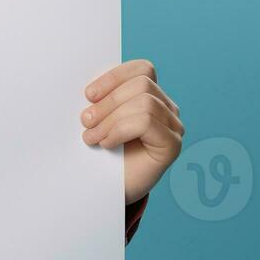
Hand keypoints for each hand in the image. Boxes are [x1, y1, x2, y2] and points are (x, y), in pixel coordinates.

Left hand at [79, 59, 183, 204]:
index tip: (88, 94)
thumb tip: (90, 87)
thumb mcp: (99, 119)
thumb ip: (103, 99)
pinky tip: (107, 143)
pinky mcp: (172, 145)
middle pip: (142, 85)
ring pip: (144, 103)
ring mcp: (173, 127)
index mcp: (152, 95)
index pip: (143, 70)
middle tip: (86, 121)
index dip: (114, 77)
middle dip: (108, 102)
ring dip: (110, 119)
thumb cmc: (101, 152)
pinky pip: (147, 123)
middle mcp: (168, 109)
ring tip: (92, 136)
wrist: (106, 190)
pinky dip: (120, 130)